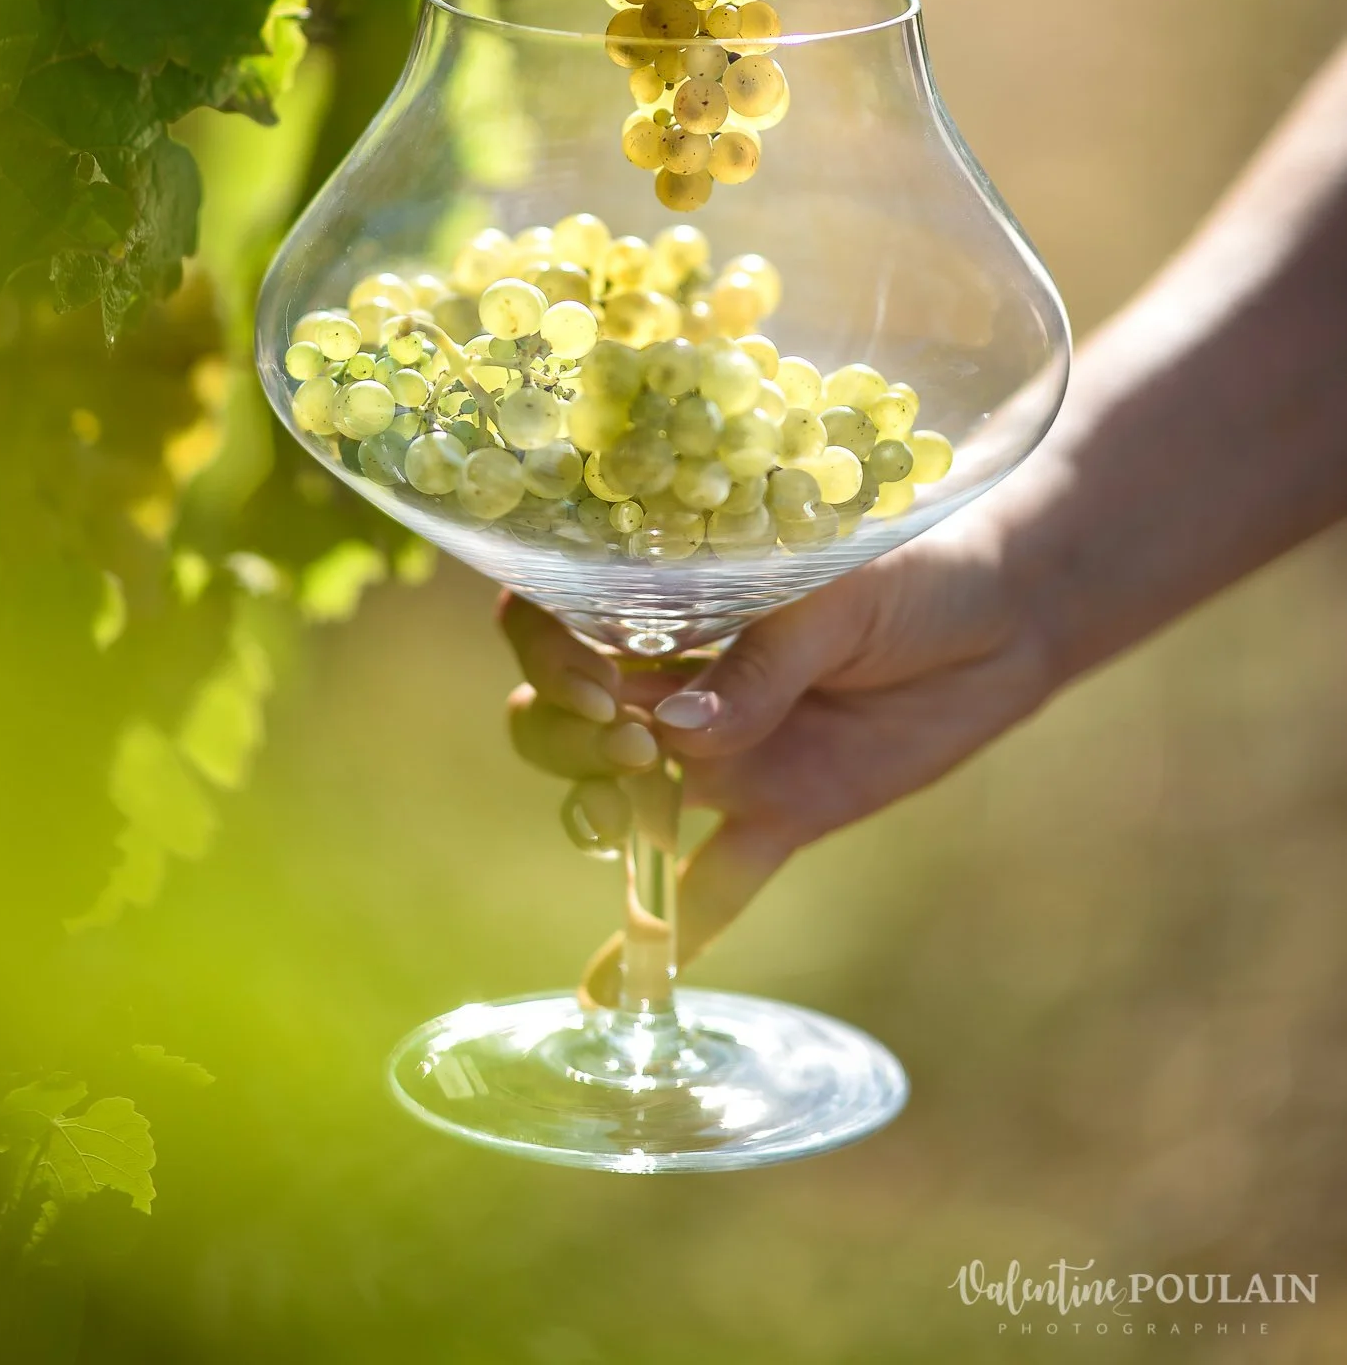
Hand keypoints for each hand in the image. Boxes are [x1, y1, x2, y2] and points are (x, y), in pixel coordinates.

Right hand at [503, 501, 1058, 982]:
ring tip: (627, 832)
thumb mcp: (835, 595)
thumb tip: (680, 731)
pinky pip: (708, 887)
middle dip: (567, 742)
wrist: (1005, 614)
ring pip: (618, 800)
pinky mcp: (780, 815)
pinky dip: (664, 937)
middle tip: (631, 752)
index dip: (551, 659)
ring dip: (599, 819)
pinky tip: (618, 992)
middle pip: (566, 723)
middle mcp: (676, 681)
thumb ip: (762, 662)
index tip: (598, 686)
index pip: (557, 624)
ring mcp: (723, 755)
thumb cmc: (912, 564)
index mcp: (671, 603)